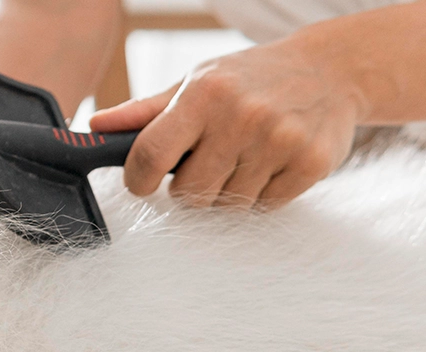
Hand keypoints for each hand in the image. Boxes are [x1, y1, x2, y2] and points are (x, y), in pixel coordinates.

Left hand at [90, 39, 367, 207]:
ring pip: (227, 205)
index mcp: (204, 94)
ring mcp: (279, 140)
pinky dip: (261, 194)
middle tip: (208, 162)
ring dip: (227, 191)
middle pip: (189, 194)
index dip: (139, 180)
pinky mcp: (310, 164)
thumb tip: (94, 127)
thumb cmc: (248, 79)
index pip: (150, 156)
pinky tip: (271, 163)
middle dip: (190, 187)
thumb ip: (144, 112)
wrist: (330, 69)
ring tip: (243, 157)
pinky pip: (264, 207)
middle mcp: (241, 116)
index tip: (143, 183)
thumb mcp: (195, 82)